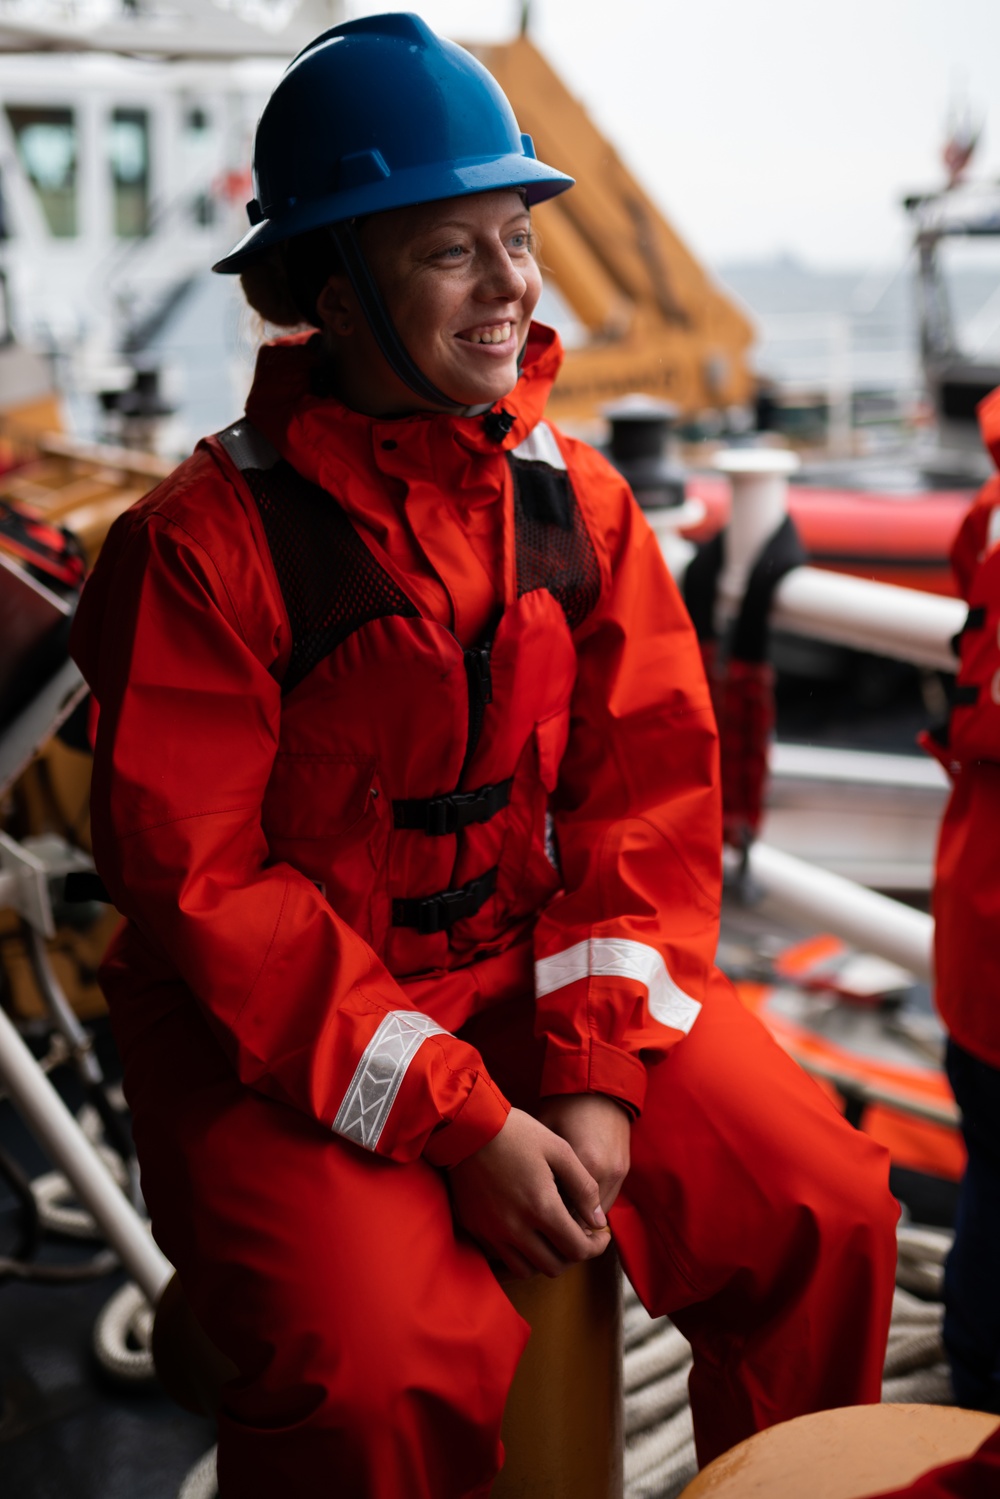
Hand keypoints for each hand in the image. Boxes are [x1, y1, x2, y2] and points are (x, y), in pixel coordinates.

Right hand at [447, 1107, 611, 1279]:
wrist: (467, 1124)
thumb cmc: (517, 1132)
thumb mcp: (559, 1150)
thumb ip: (584, 1188)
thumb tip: (598, 1220)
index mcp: (541, 1207)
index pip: (577, 1250)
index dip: (596, 1247)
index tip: (600, 1234)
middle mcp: (516, 1228)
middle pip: (553, 1267)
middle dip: (572, 1255)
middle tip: (578, 1235)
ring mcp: (491, 1231)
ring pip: (526, 1270)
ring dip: (544, 1259)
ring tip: (550, 1237)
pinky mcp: (474, 1228)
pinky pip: (501, 1258)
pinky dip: (518, 1253)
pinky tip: (524, 1231)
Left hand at [538, 1094, 630, 1214]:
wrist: (599, 1084)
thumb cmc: (565, 1105)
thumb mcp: (545, 1131)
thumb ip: (541, 1167)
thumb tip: (525, 1194)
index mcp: (585, 1163)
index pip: (566, 1211)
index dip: (547, 1221)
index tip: (531, 1224)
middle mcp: (606, 1172)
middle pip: (584, 1218)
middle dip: (564, 1225)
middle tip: (542, 1226)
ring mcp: (618, 1172)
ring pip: (598, 1215)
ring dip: (580, 1218)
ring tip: (557, 1217)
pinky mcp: (624, 1169)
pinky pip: (608, 1201)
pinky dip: (591, 1207)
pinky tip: (573, 1202)